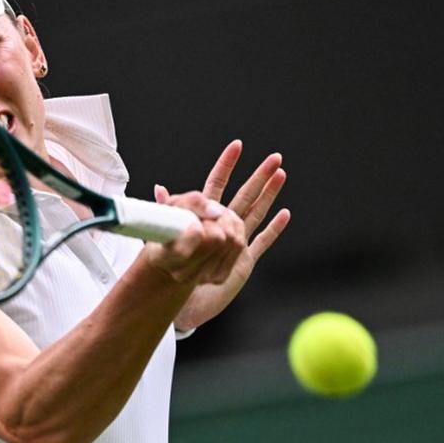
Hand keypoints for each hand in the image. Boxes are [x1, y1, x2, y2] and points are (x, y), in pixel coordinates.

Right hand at [144, 191, 247, 286]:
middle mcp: (181, 273)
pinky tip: (223, 224)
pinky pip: (239, 245)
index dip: (193, 233)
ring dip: (227, 220)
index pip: (181, 251)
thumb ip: (192, 202)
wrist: (174, 249)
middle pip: (215, 238)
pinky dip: (235, 228)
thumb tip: (216, 212)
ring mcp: (201, 278)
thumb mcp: (174, 205)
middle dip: (215, 218)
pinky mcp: (219, 277)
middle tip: (206, 212)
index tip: (194, 223)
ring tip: (214, 216)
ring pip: (231, 239)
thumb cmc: (171, 224)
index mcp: (163, 257)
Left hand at [159, 140, 290, 330]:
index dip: (226, 166)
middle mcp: (223, 225)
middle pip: (245, 195)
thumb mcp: (166, 235)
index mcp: (205, 217)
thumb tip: (159, 189)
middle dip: (259, 176)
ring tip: (281, 175)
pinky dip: (273, 228)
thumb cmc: (174, 266)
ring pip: (256, 213)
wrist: (181, 296)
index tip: (236, 146)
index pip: (217, 185)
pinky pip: (262, 241)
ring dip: (269, 195)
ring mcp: (236, 241)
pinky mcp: (244, 259)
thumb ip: (167, 212)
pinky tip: (285, 214)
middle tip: (275, 158)